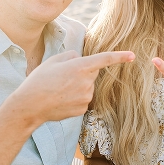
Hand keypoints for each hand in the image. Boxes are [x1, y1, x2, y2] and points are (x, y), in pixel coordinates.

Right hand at [10, 50, 134, 127]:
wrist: (30, 105)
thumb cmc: (39, 81)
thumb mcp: (52, 61)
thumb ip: (71, 56)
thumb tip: (80, 60)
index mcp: (79, 67)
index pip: (104, 59)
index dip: (119, 56)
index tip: (132, 55)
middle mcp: (86, 82)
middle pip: (91, 73)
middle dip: (81, 72)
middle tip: (61, 76)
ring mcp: (86, 97)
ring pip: (87, 87)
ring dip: (77, 86)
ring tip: (58, 89)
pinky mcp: (82, 108)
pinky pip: (83, 99)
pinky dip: (74, 97)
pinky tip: (60, 99)